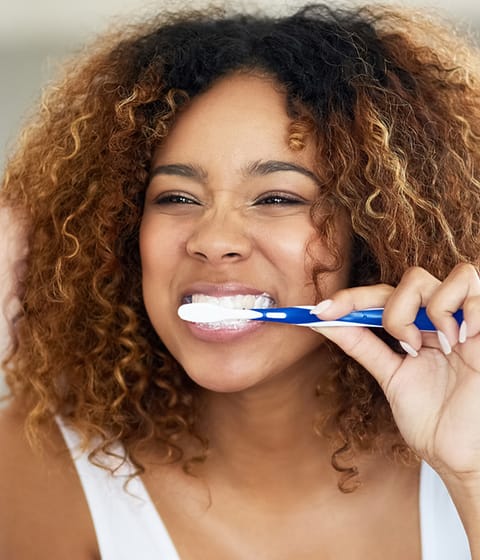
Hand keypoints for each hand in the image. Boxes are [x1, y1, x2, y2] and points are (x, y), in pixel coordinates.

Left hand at [310, 264, 479, 481]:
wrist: (461, 455)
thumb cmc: (432, 419)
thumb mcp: (390, 375)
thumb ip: (361, 344)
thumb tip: (323, 322)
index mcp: (418, 328)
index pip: (382, 295)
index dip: (350, 298)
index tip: (319, 312)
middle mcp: (442, 319)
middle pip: (412, 279)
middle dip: (396, 310)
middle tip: (405, 346)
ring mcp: (467, 321)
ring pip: (446, 277)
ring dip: (432, 309)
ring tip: (439, 346)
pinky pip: (476, 291)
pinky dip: (465, 309)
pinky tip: (462, 339)